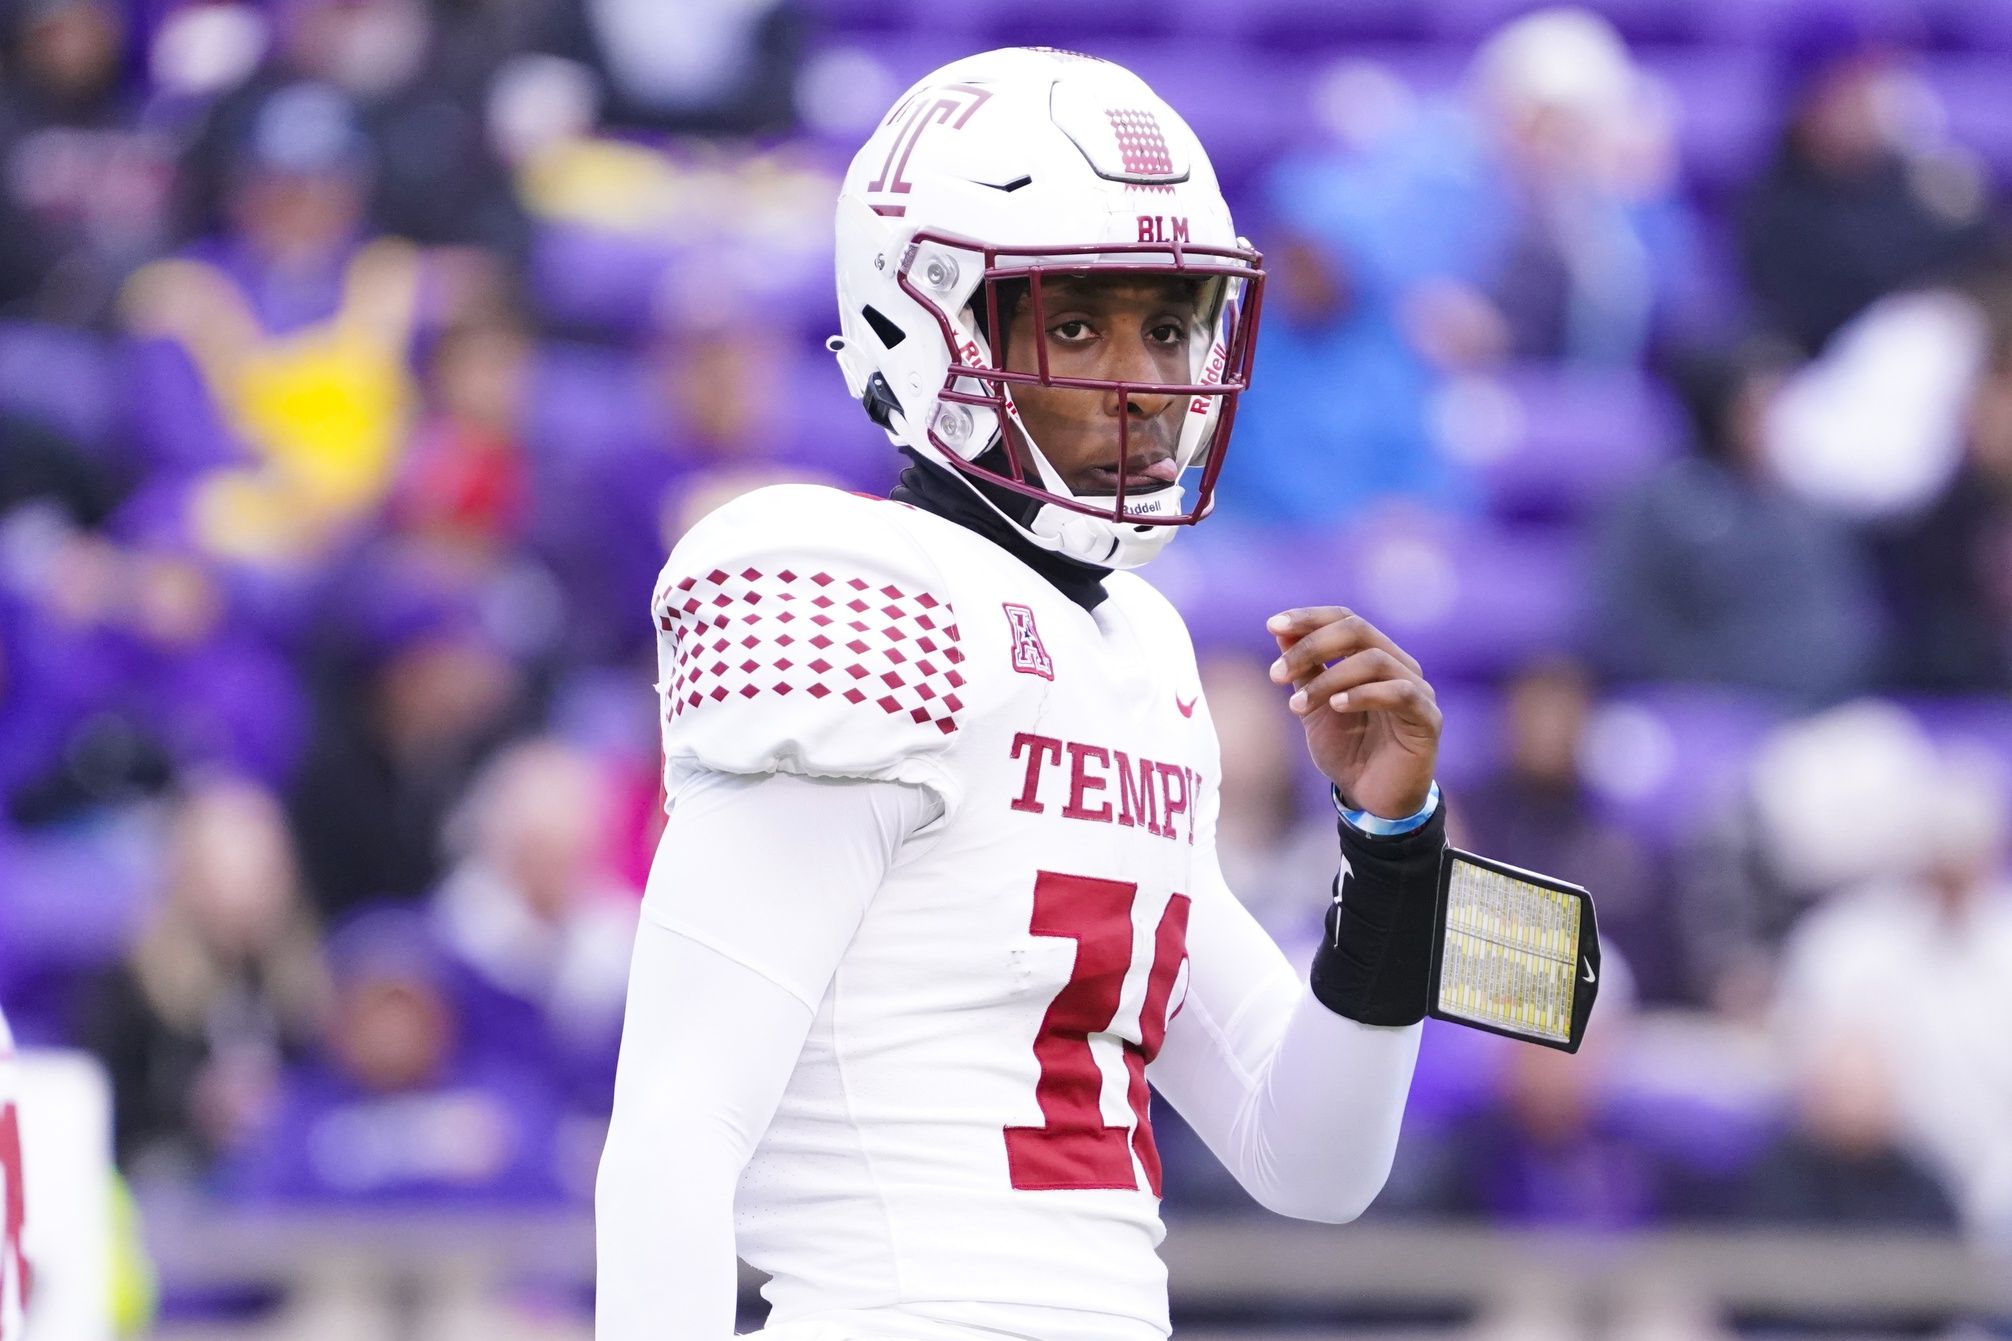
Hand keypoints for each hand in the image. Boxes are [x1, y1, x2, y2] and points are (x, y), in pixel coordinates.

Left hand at [1267, 607, 1440, 819]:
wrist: (1371, 799)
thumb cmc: (1347, 750)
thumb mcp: (1314, 704)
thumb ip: (1303, 668)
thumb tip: (1281, 629)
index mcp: (1374, 656)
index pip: (1345, 618)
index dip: (1310, 618)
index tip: (1272, 626)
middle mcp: (1399, 665)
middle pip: (1358, 630)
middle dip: (1311, 646)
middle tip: (1276, 674)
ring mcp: (1418, 689)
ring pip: (1374, 660)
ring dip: (1328, 678)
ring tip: (1296, 706)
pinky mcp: (1428, 718)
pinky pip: (1399, 692)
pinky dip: (1363, 694)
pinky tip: (1335, 707)